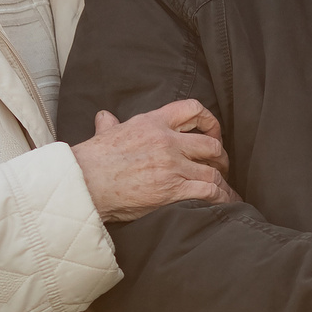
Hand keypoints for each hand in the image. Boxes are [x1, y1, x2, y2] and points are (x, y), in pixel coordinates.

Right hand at [74, 99, 233, 222]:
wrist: (85, 182)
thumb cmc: (92, 160)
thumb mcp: (105, 134)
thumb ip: (110, 124)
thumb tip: (105, 117)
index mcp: (152, 122)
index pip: (192, 109)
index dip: (209, 121)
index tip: (212, 133)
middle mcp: (167, 141)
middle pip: (210, 144)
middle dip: (220, 156)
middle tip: (221, 165)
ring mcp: (172, 165)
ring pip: (213, 170)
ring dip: (223, 181)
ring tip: (226, 190)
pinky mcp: (173, 189)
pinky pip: (208, 191)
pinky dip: (221, 197)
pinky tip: (223, 202)